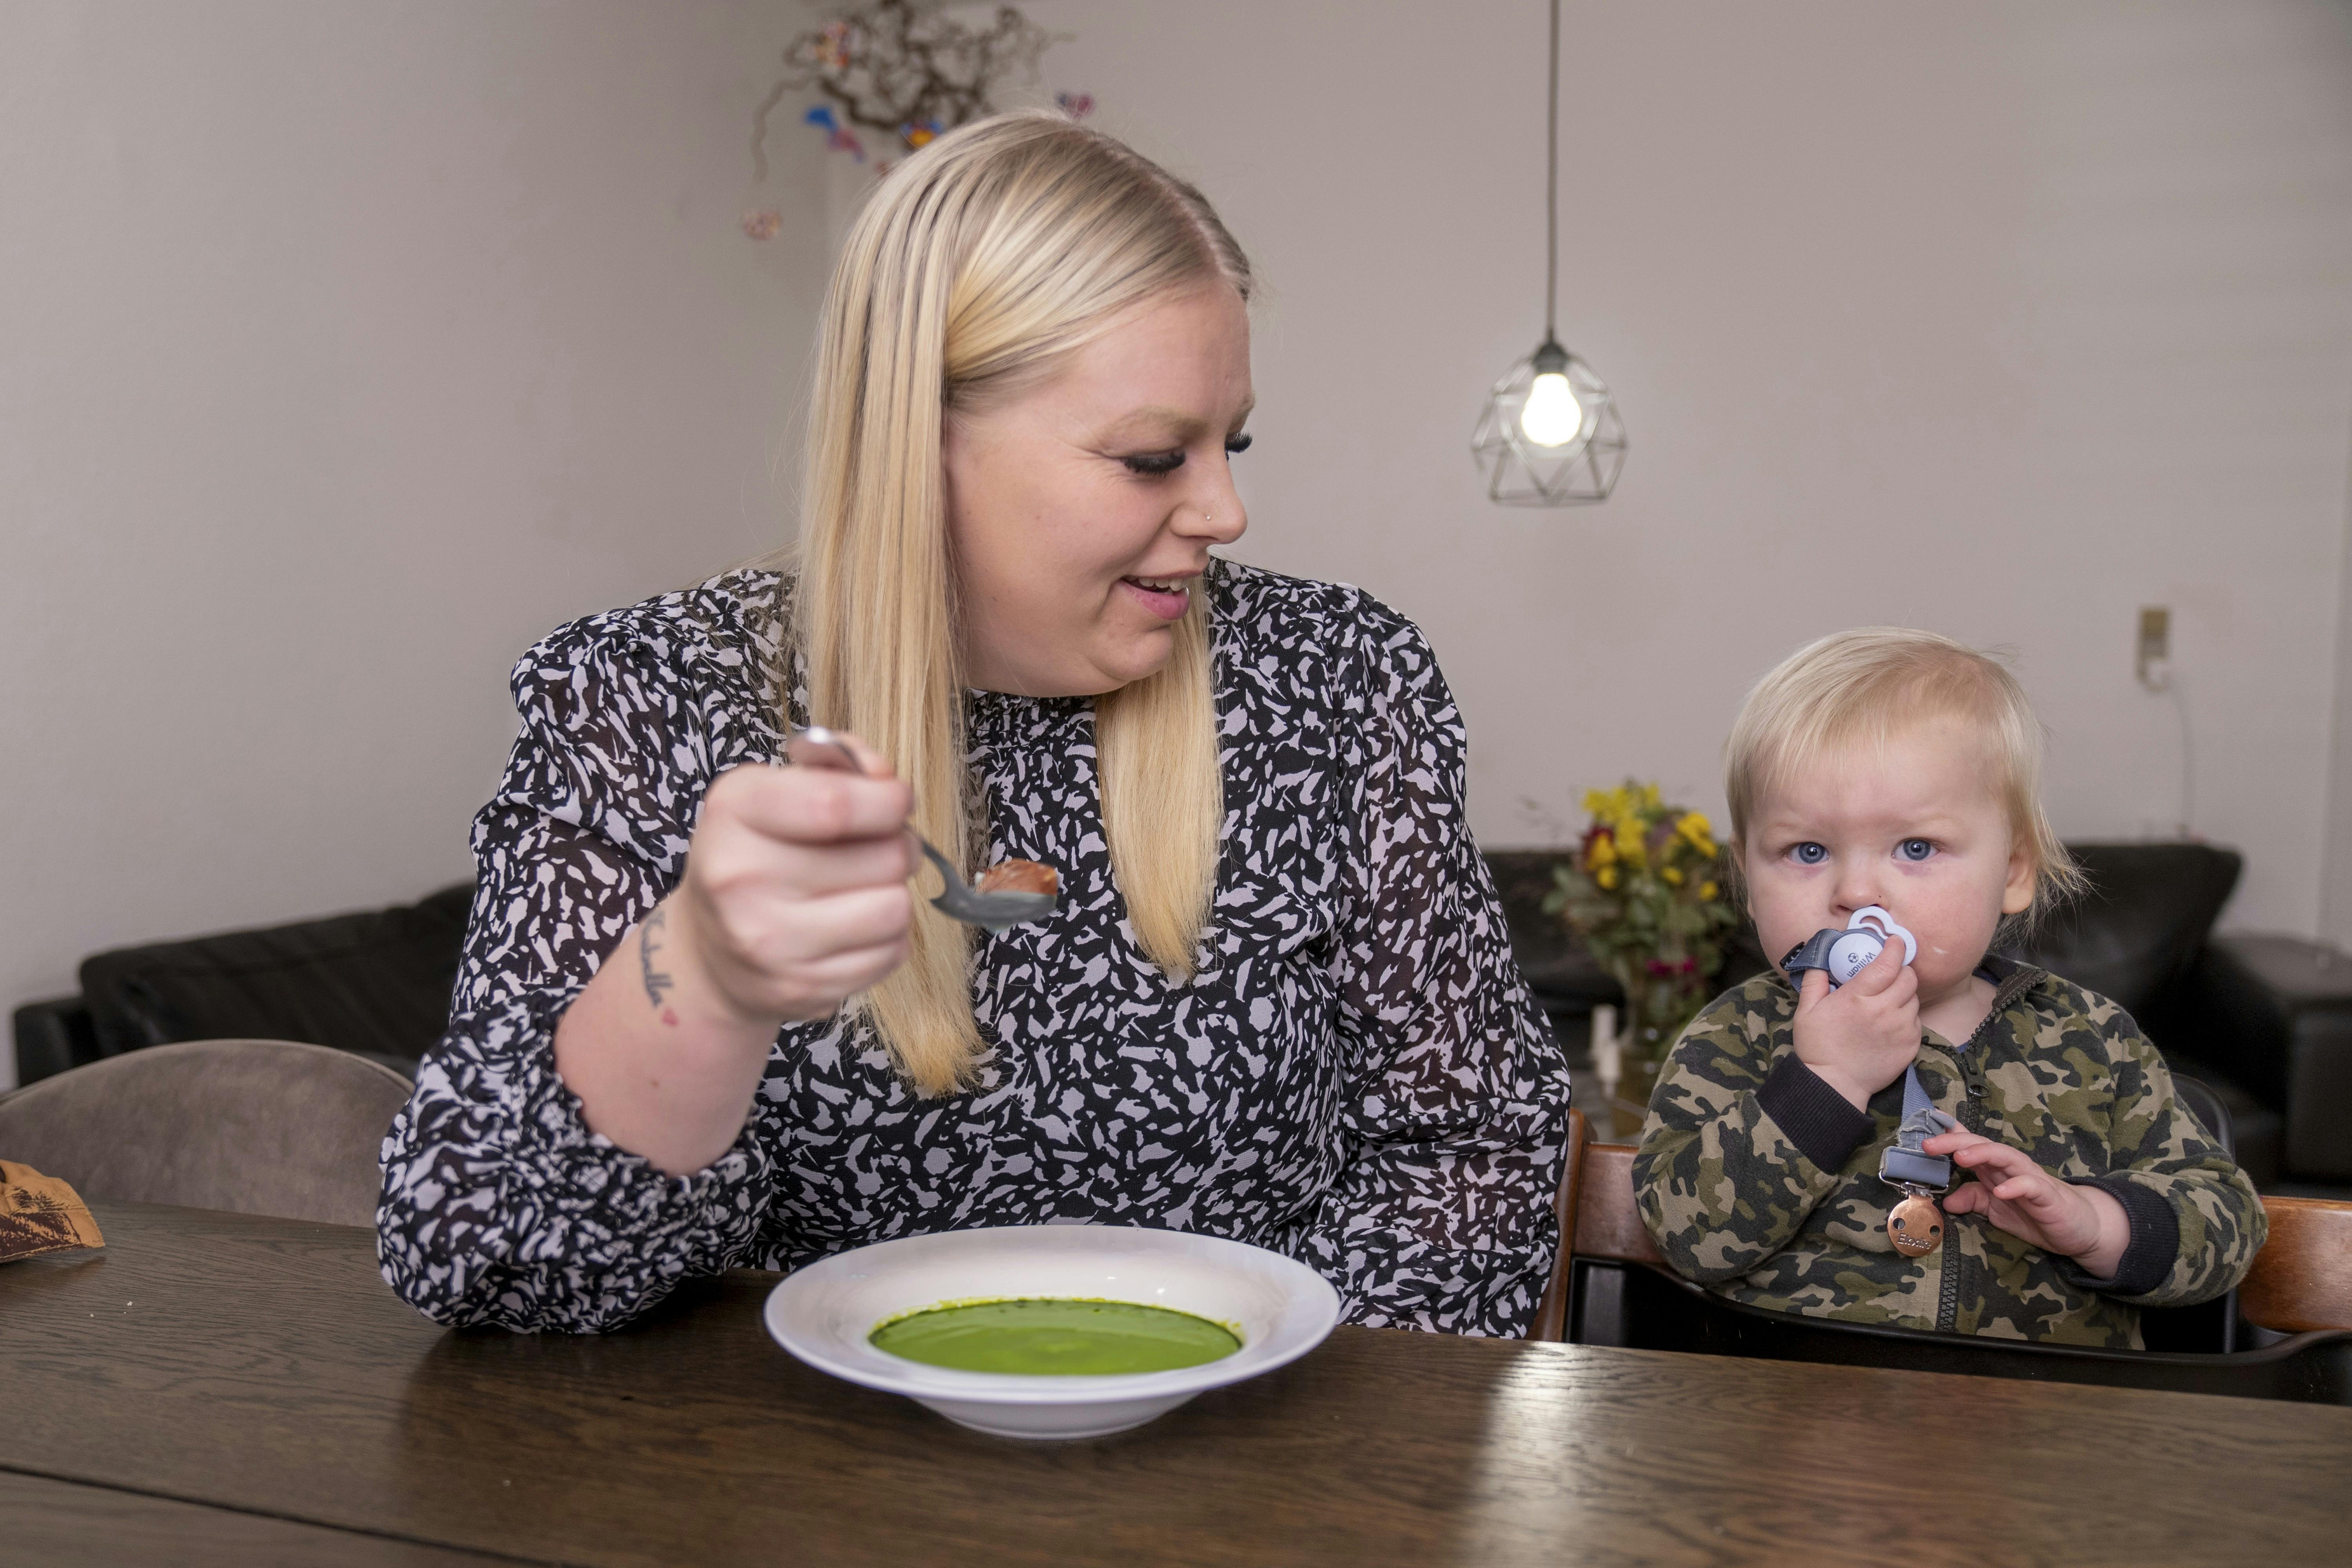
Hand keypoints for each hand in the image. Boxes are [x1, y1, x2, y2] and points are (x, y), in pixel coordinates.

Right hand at [667, 735, 917, 1027]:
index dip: (888, 800)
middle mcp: (741, 879)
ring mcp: (769, 943)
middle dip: (900, 846)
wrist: (708, 953)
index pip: (837, 805)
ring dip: (894, 894)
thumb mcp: (773, 791)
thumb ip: (836, 765)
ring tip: (867, 888)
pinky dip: (886, 938)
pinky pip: (891, 954)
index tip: (895, 801)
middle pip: (884, 857)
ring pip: (895, 909)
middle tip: (881, 848)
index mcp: (735, 813)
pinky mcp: (800, 988)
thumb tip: (883, 776)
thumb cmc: (754, 856)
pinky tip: (853, 927)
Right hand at [1790, 936, 1919, 1110]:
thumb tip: (1820, 961)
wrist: (1835, 1085)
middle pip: (1908, 978)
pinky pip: (1916, 1020)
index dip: (1895, 948)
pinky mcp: (1910, 1045)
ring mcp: (1900, 1029)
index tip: (1895, 941)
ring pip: (1914, 998)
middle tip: (1891, 971)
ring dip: (1904, 993)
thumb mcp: (1806, 1011)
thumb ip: (1814, 982)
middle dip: (1902, 969)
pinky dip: (1907, 1015)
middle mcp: (1883, 1011)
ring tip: (1889, 998)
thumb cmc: (1818, 1047)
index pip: (1886, 964)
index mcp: (1857, 999)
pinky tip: (1891, 1020)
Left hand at [1925, 1130, 2129, 1276]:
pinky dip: (2015, 1186)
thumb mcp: (1995, 1209)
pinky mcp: (2047, 1195)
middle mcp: (2010, 1167)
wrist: (2078, 1228)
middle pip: (1981, 1145)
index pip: (1969, 1145)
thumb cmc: (2035, 1212)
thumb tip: (1946, 1201)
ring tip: (1961, 1157)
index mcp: (1994, 1168)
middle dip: (1955, 1142)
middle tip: (1929, 1144)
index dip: (1947, 1134)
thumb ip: (1972, 1200)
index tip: (1924, 1126)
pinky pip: (2031, 1186)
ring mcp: (2030, 1178)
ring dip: (1982, 1154)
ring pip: (2005, 1157)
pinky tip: (2001, 1191)